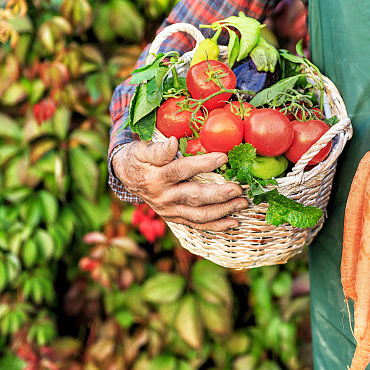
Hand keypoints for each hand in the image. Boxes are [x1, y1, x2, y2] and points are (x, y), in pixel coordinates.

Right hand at [111, 137, 247, 229]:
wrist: (127, 178)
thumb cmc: (138, 159)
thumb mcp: (141, 149)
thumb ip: (157, 149)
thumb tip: (174, 143)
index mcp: (155, 178)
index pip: (181, 170)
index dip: (202, 164)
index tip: (223, 157)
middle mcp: (163, 198)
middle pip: (194, 197)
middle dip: (218, 194)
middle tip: (238, 189)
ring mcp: (170, 211)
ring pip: (199, 215)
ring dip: (222, 211)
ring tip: (242, 204)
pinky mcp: (175, 218)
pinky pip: (197, 225)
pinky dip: (216, 226)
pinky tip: (234, 222)